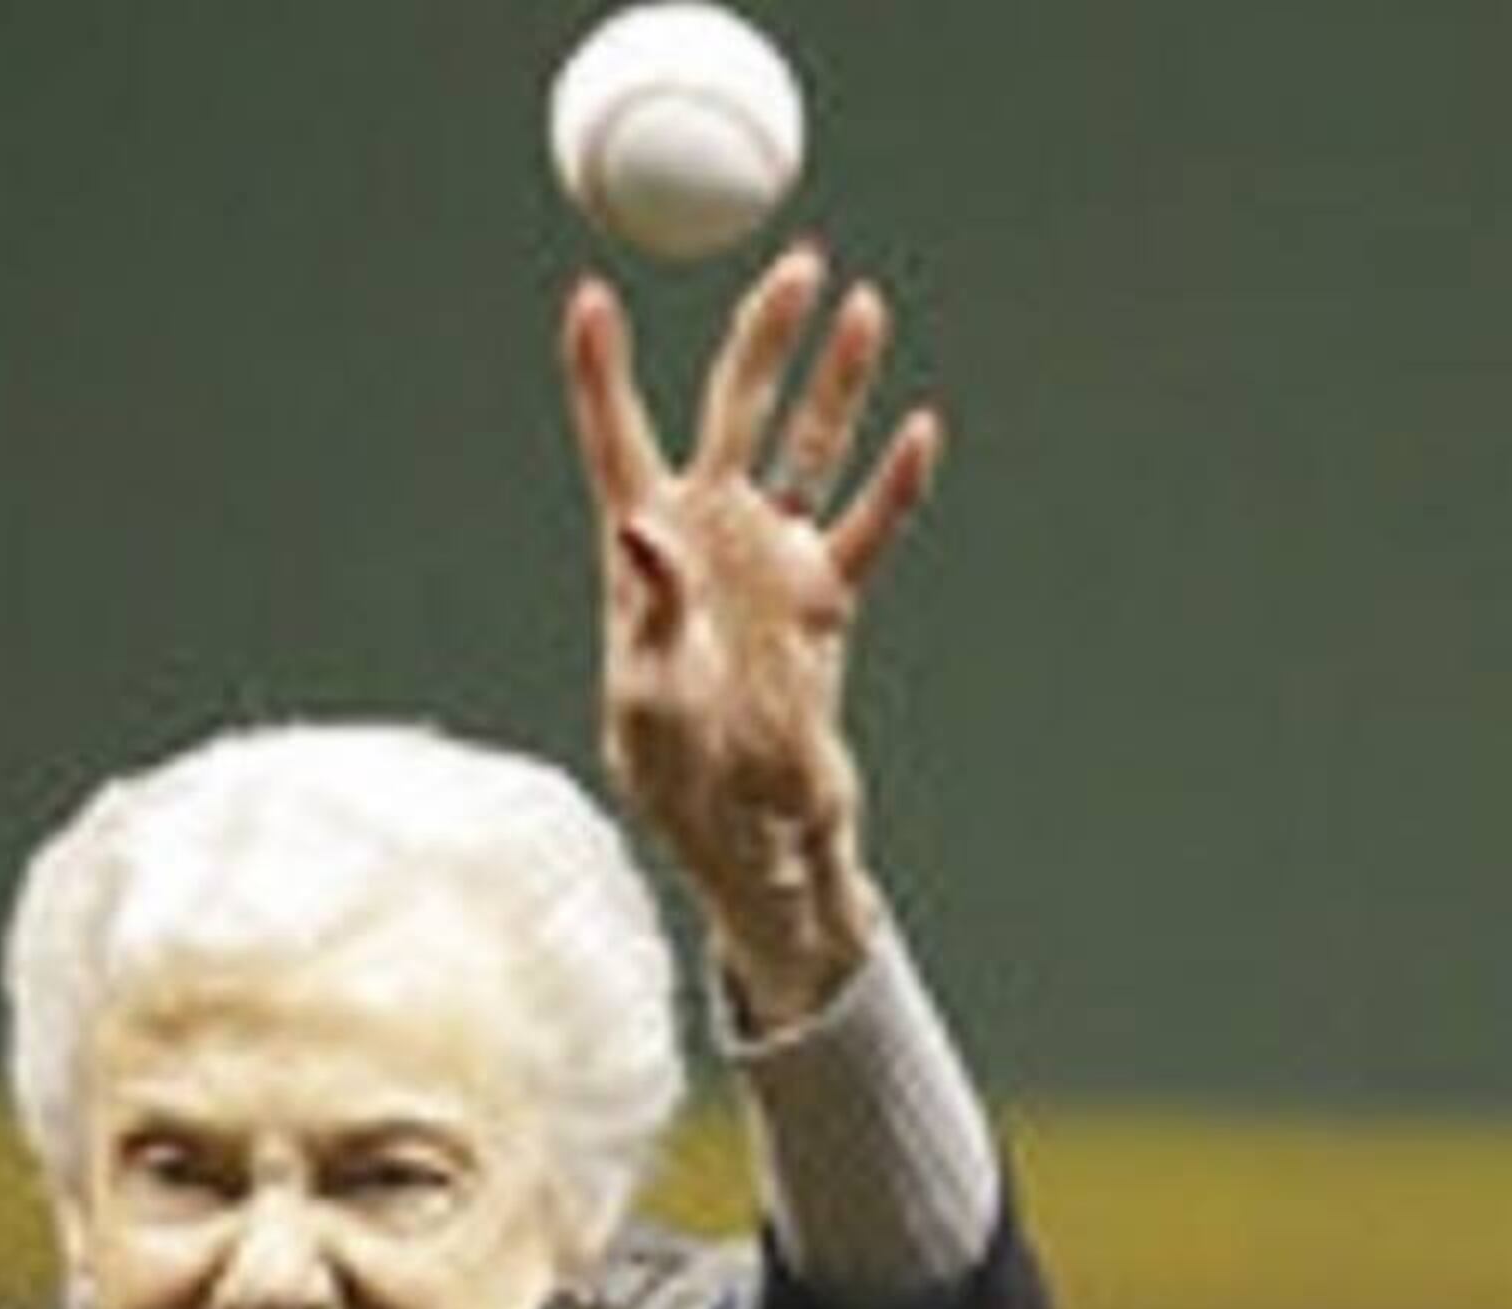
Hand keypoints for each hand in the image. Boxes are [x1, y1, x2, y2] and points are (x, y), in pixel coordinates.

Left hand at [560, 243, 943, 1028]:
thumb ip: (653, 610)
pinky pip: (868, 529)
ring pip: (810, 450)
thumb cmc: (679, 788)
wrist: (753, 843)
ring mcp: (771, 567)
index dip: (601, 372)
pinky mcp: (825, 606)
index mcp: (641, 561)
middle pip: (734, 412)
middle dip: (765, 336)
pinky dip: (896, 483)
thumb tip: (640, 522)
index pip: (616, 443)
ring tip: (865, 305)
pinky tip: (918, 431)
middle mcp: (708, 544)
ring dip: (839, 381)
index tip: (592, 296)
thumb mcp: (649, 705)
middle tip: (798, 262)